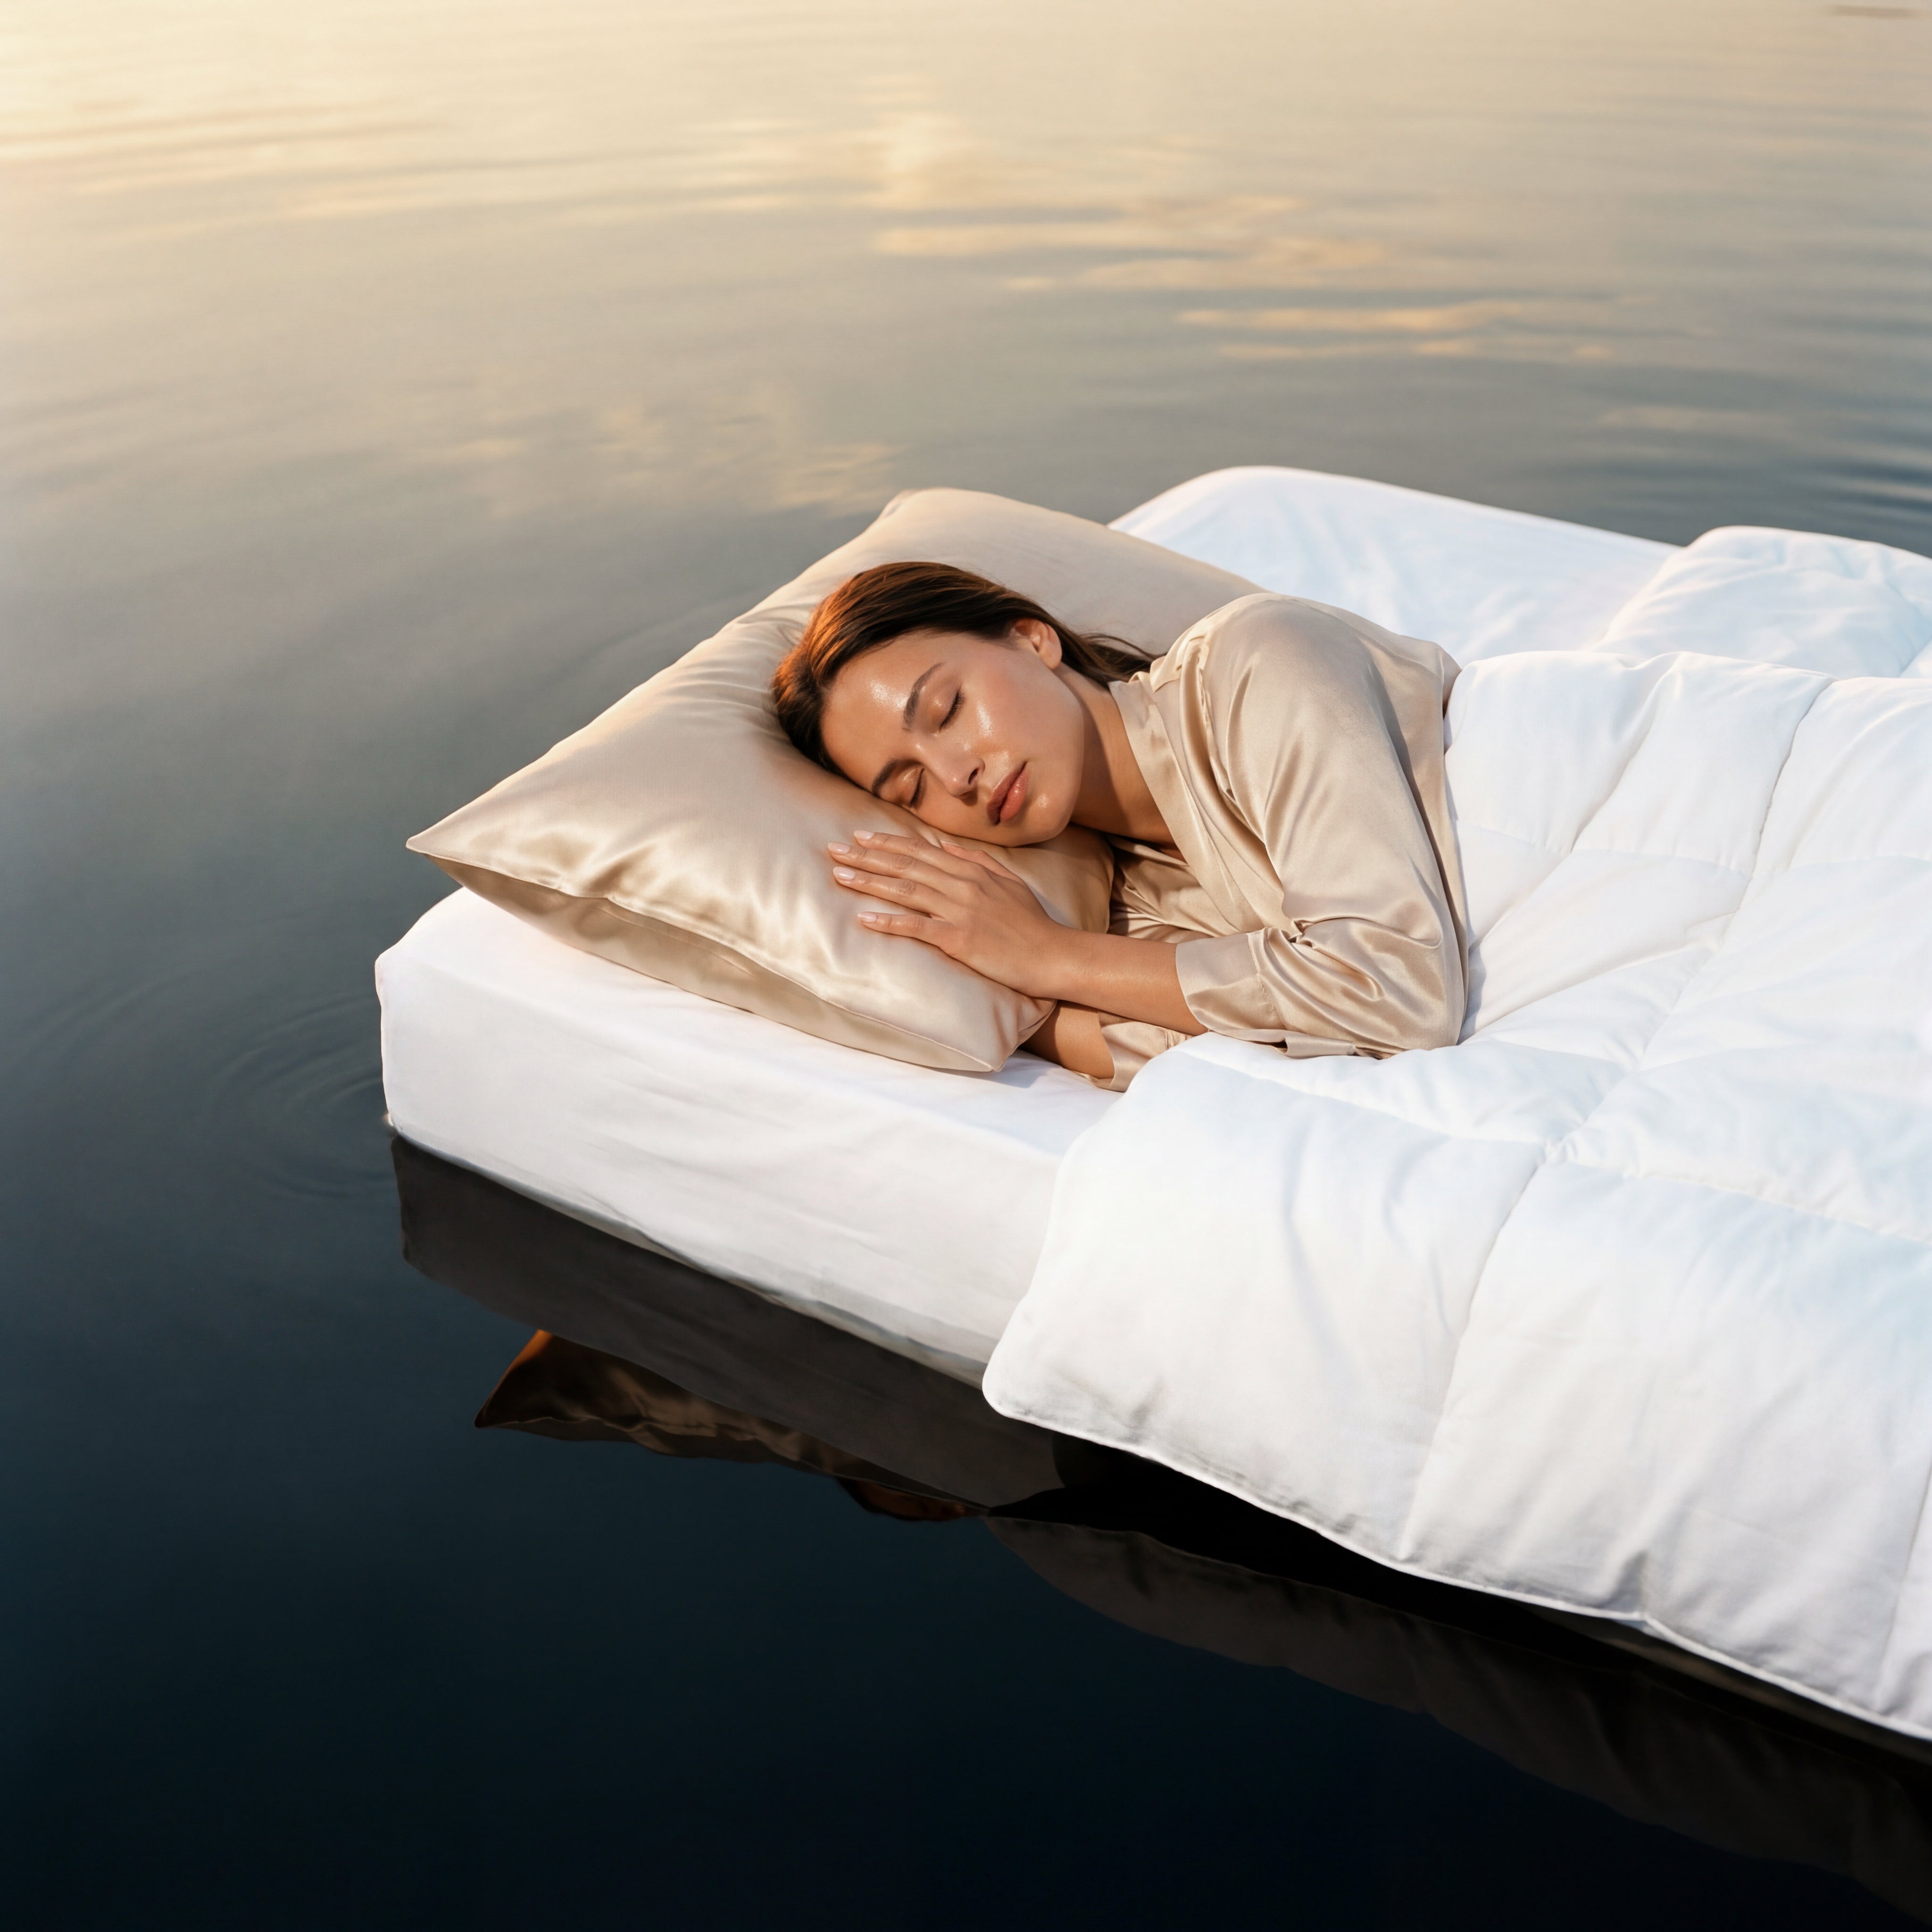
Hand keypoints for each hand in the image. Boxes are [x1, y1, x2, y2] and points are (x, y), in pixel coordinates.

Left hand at [828, 831, 1070, 994]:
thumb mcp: (1008, 882)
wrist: (1052, 954)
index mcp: (971, 870)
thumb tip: (946, 847)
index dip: (887, 842)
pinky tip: (865, 918)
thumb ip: (977, 861)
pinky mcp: (959, 938)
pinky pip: (918, 927)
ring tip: (840, 875)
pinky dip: (890, 922)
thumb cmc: (1031, 923)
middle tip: (834, 849)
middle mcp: (962, 884)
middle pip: (906, 865)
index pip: (920, 850)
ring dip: (870, 881)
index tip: (859, 836)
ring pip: (906, 890)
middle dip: (867, 856)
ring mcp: (960, 910)